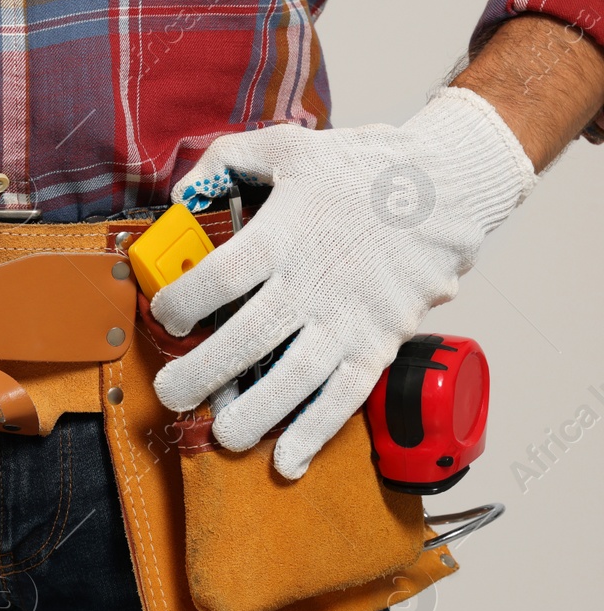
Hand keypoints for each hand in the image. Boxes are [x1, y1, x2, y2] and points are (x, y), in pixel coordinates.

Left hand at [150, 87, 534, 478]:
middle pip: (246, 338)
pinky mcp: (378, 343)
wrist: (445, 188)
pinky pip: (344, 397)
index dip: (181, 303)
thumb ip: (226, 160)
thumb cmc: (360, 169)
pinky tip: (287, 462)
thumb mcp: (287, 147)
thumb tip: (180, 191)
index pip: (220, 278)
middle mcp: (313, 283)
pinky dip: (316, 433)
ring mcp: (348, 319)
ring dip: (253, 415)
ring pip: (294, 379)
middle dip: (199, 374)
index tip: (166, 316)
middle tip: (169, 394)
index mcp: (284, 234)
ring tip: (220, 433)